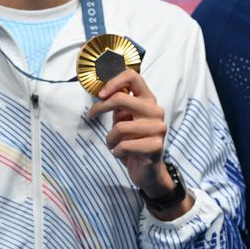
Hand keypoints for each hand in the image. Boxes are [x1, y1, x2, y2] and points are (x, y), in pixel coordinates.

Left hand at [87, 70, 189, 215]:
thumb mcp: (123, 119)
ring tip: (114, 144)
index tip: (100, 94)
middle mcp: (155, 111)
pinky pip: (124, 146)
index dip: (113, 82)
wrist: (148, 171)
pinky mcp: (156, 146)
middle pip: (121, 99)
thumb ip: (118, 105)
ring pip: (120, 127)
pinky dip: (117, 152)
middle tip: (91, 116)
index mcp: (148, 100)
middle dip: (100, 108)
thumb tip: (102, 92)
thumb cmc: (133, 142)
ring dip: (110, 139)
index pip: (133, 77)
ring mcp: (158, 128)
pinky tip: (122, 154)